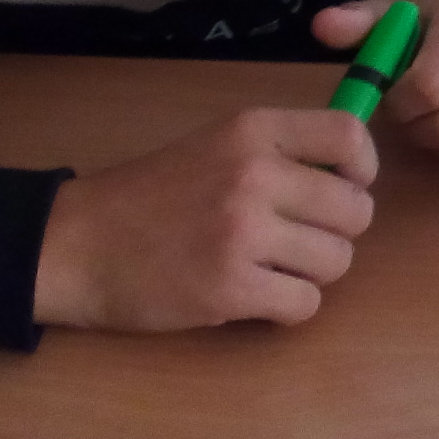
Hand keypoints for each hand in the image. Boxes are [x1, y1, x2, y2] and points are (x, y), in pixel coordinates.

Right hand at [34, 106, 377, 331]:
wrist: (77, 245)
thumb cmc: (150, 195)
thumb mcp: (215, 144)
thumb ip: (280, 150)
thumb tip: (353, 172)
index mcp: (253, 130)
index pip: (349, 136)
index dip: (362, 169)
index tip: (344, 188)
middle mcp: (255, 175)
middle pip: (355, 210)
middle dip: (337, 232)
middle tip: (299, 239)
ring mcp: (243, 233)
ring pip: (336, 261)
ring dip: (313, 273)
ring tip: (272, 267)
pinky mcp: (230, 288)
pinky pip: (305, 304)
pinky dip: (289, 308)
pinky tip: (257, 296)